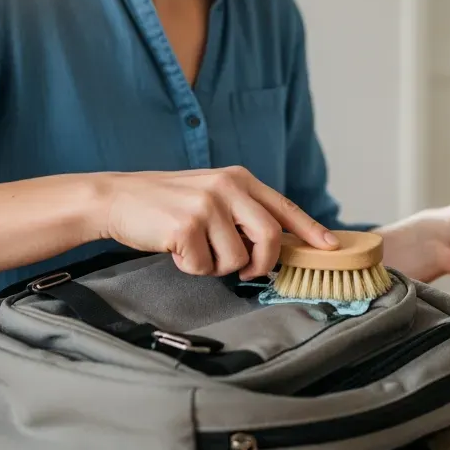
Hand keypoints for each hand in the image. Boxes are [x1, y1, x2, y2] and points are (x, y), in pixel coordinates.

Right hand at [99, 166, 338, 279]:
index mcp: (239, 178)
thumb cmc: (168, 204)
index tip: (331, 247)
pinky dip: (190, 267)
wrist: (118, 198)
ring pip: (236, 260)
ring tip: (194, 248)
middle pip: (270, 238)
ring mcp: (207, 204)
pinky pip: (204, 267)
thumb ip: (244, 213)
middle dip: (262, 265)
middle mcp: (228, 186)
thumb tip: (279, 245)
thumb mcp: (212, 195)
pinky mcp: (187, 225)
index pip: (285, 206)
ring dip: (215, 266)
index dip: (310, 230)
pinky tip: (175, 248)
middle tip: (245, 271)